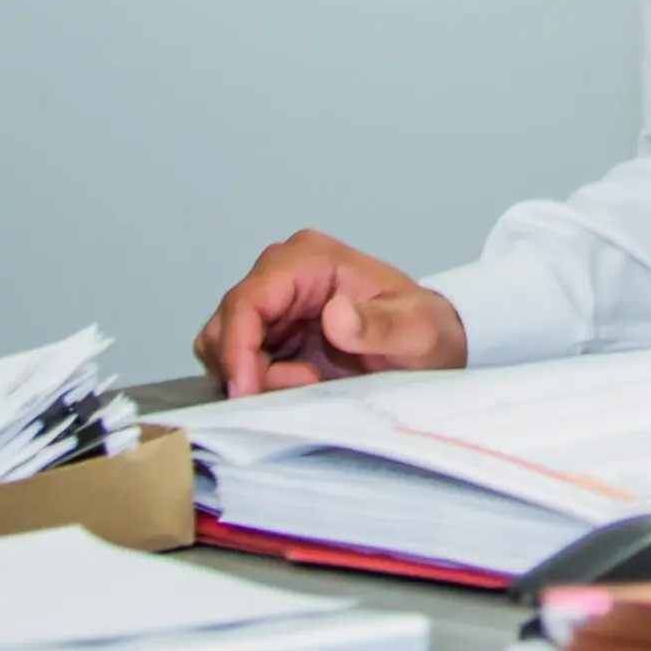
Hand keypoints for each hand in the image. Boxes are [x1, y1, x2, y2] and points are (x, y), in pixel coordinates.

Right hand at [193, 229, 467, 397]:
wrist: (428, 344)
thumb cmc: (424, 330)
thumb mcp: (415, 331)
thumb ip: (378, 325)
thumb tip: (334, 314)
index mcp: (311, 258)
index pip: (249, 300)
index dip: (238, 349)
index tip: (249, 391)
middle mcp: (282, 273)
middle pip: (227, 326)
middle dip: (251, 368)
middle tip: (303, 386)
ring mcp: (272, 302)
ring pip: (222, 345)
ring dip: (254, 376)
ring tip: (309, 382)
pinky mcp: (268, 332)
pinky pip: (235, 360)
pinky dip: (256, 381)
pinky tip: (301, 384)